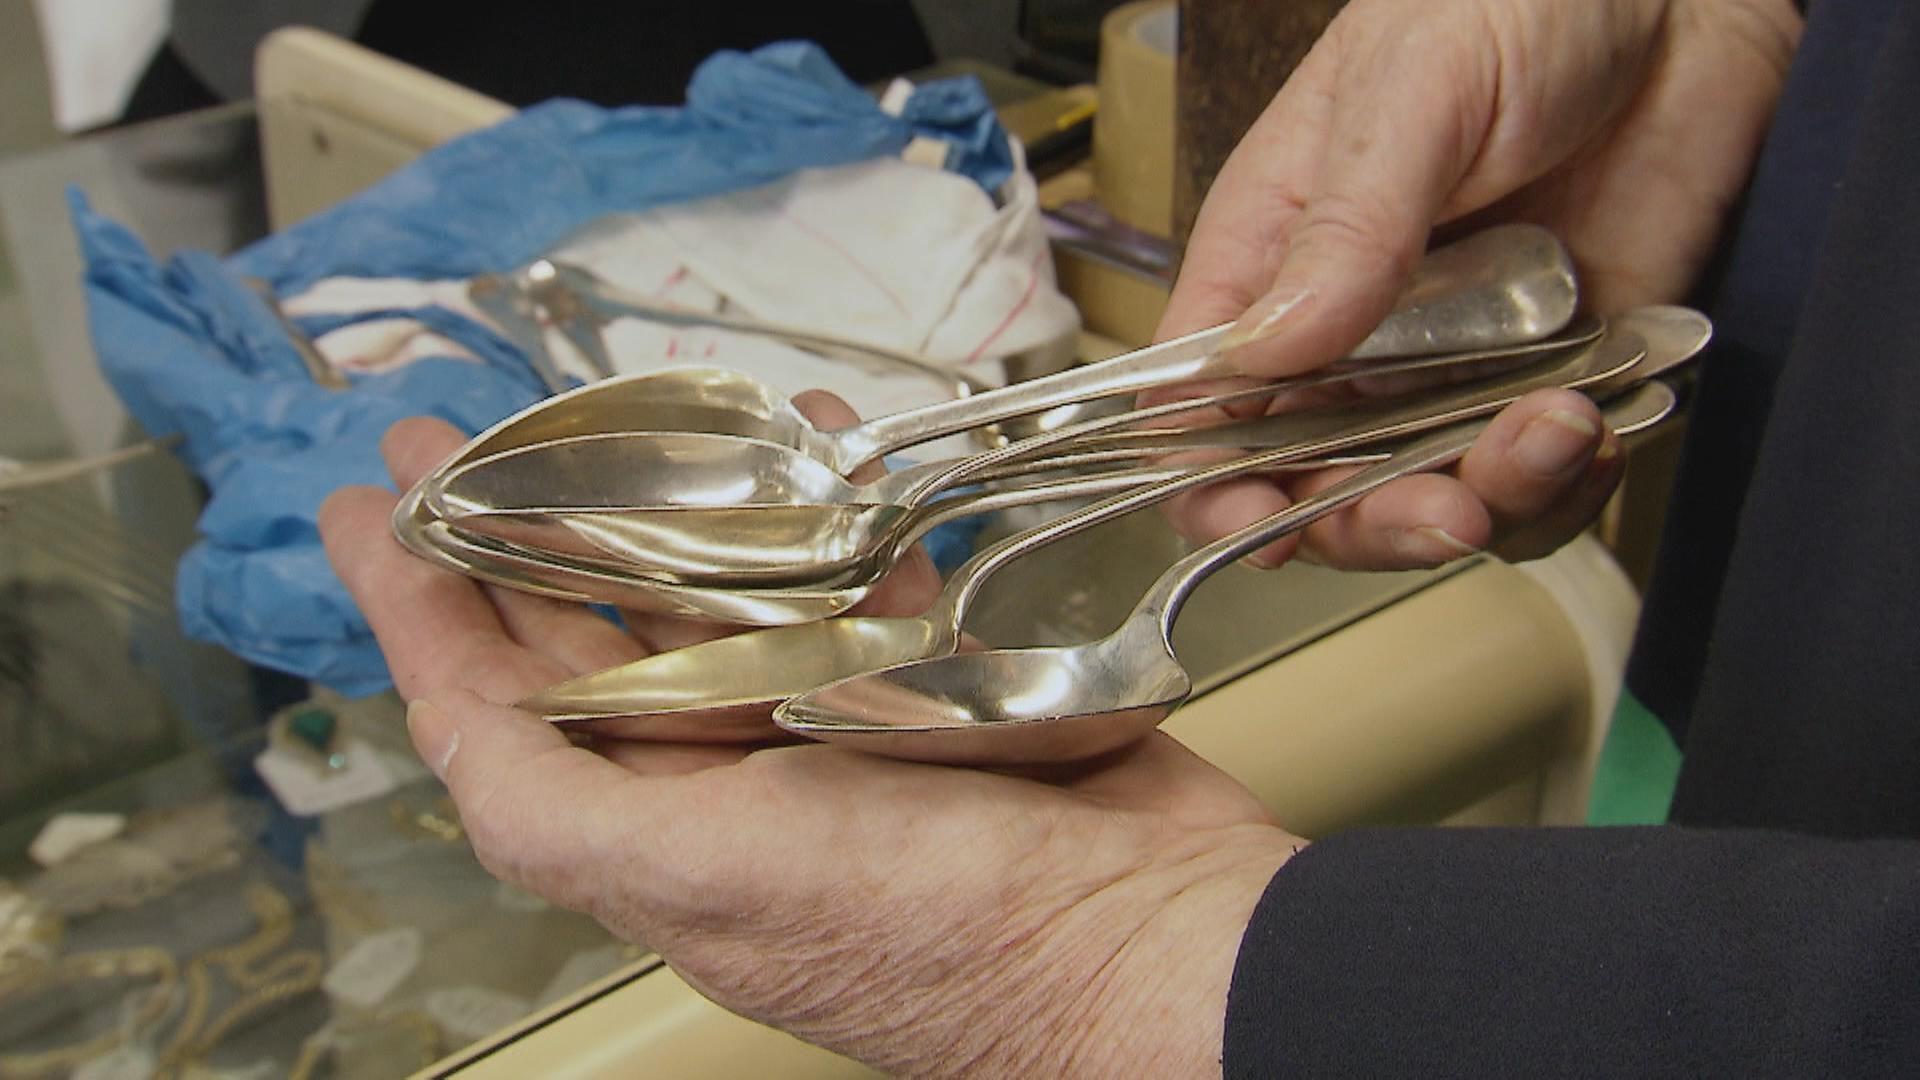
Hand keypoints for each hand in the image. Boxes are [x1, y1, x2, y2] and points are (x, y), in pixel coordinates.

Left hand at [319, 413, 1301, 1075]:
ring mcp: (836, 724)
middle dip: (518, 525)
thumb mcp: (710, 881)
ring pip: (725, 586)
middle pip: (591, 629)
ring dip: (681, 494)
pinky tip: (827, 438)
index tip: (367, 506)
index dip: (422, 605)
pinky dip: (835, 507)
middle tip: (458, 433)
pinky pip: (859, 572)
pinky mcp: (936, 679)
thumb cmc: (937, 928)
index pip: (498, 705)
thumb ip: (554, 812)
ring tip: (645, 411)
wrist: (1154, 939)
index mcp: (657, 831)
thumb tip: (444, 733)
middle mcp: (731, 776)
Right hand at [1155, 0, 1800, 566]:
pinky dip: (1568, 484)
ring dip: (1491, 499)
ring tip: (1557, 430)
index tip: (1256, 521)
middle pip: (1314, 482)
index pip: (1200, 402)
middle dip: (1371, 520)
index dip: (1213, 480)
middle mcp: (1352, 333)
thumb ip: (1344, 228)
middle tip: (1446, 512)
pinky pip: (1543, 478)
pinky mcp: (1555, 374)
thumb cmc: (1511, 0)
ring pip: (1434, 495)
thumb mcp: (1410, 90)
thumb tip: (1259, 354)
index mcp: (1273, 260)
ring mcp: (1454, 363)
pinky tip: (1596, 430)